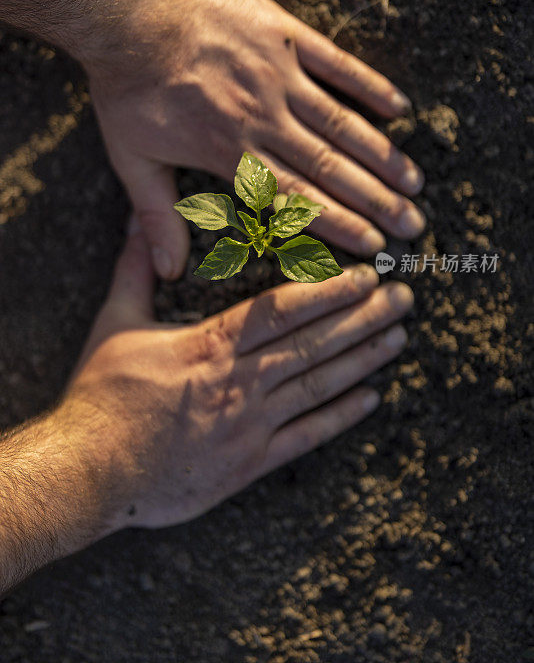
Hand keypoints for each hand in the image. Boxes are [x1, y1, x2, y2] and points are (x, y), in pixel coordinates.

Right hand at [61, 222, 413, 531]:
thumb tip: (136, 222)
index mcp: (209, 345)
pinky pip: (305, 437)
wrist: (89, 472)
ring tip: (398, 337)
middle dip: (362, 318)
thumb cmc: (101, 397)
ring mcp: (248, 425)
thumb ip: (135, 269)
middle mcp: (238, 382)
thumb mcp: (113, 323)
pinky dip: (341, 416)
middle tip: (401, 298)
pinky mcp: (248, 464)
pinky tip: (371, 398)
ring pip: (318, 385)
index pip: (281, 310)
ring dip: (362, 359)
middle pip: (312, 344)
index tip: (363, 276)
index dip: (328, 291)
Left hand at [88, 0, 424, 279]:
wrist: (124, 9)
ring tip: (414, 182)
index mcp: (230, 152)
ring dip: (381, 154)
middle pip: (330, 167)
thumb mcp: (132, 160)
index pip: (296, 198)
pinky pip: (335, 62)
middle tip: (412, 224)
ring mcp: (278, 74)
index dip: (338, 224)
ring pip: (341, 122)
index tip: (372, 246)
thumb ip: (157, 217)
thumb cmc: (125, 87)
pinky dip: (368, 86)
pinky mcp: (282, 34)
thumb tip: (169, 273)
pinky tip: (400, 108)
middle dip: (375, 200)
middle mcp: (263, 118)